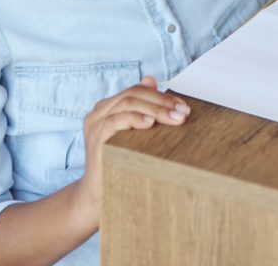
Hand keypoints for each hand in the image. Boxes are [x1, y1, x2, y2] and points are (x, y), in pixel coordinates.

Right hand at [74, 76, 189, 226]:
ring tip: (174, 118)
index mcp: (107, 107)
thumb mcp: (132, 135)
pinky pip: (114, 120)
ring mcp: (94, 124)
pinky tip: (150, 124)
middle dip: (162, 101)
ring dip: (155, 109)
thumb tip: (151, 80)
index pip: (137, 91)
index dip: (161, 96)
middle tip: (183, 112)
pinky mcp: (95, 138)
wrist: (97, 198)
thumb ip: (140, 109)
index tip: (182, 106)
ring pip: (127, 103)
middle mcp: (98, 112)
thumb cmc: (119, 165)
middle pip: (134, 94)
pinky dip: (134, 118)